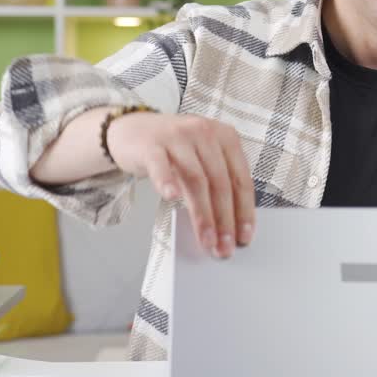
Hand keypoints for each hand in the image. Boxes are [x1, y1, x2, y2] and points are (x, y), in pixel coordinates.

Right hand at [105, 112, 255, 257]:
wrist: (132, 129)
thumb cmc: (173, 150)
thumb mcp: (202, 159)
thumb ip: (217, 183)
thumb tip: (228, 226)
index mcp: (226, 137)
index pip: (241, 179)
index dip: (244, 210)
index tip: (244, 236)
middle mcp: (205, 133)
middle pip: (220, 182)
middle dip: (225, 219)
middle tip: (224, 247)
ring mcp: (177, 136)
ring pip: (195, 179)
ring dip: (202, 214)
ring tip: (206, 239)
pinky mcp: (151, 144)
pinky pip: (160, 164)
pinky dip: (166, 181)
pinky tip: (170, 197)